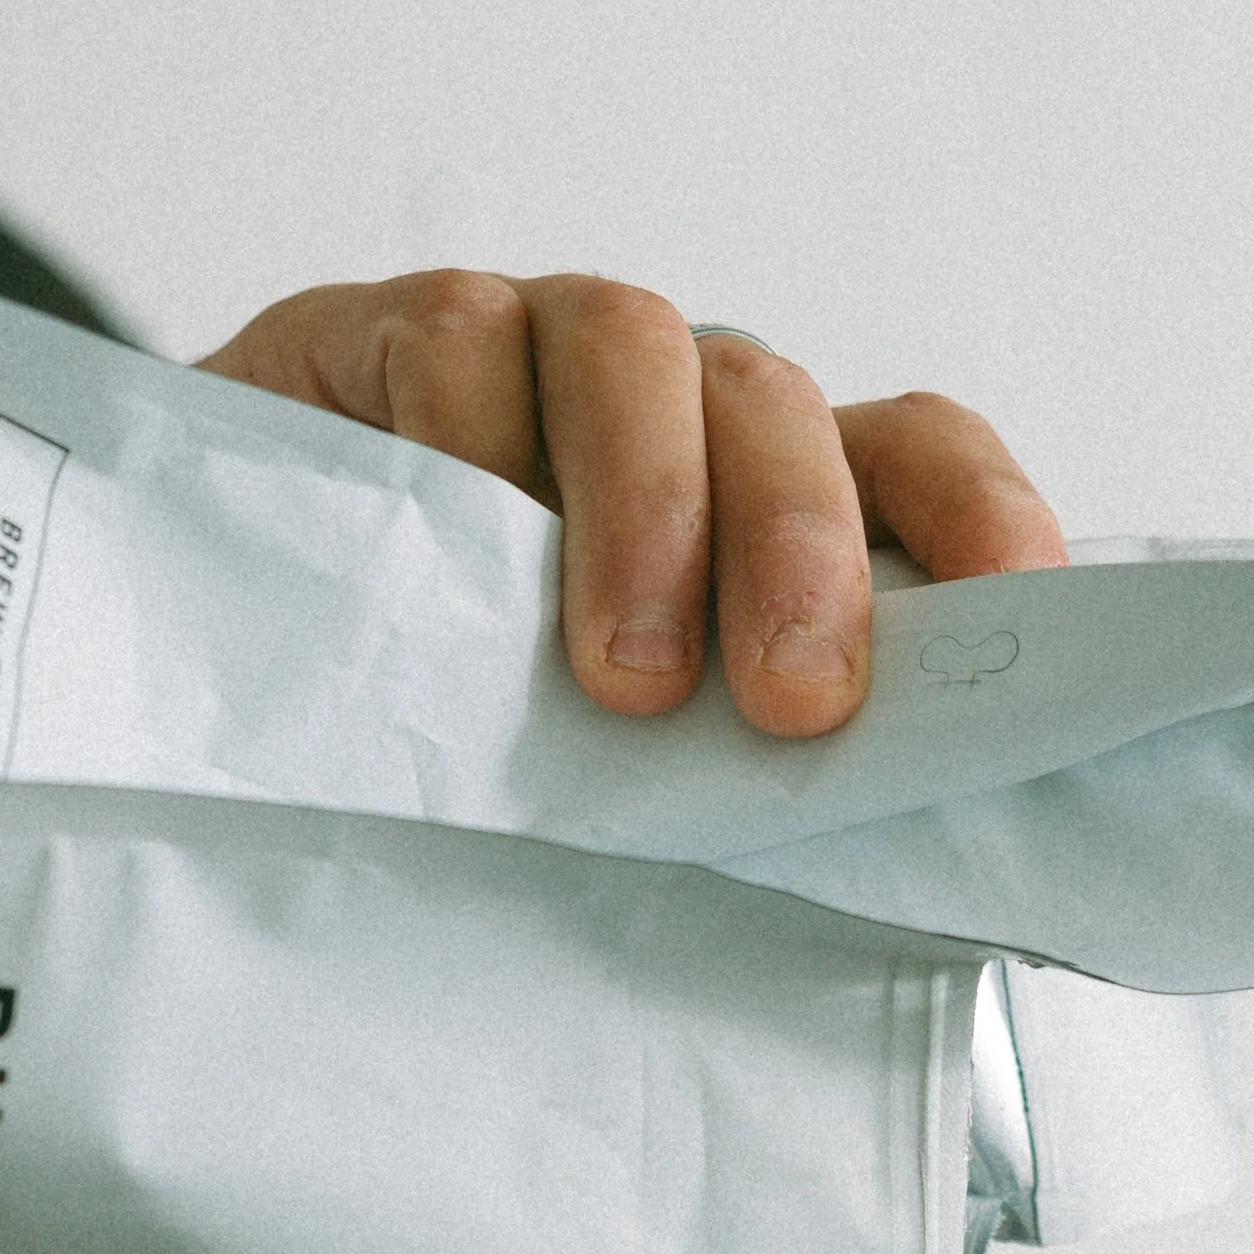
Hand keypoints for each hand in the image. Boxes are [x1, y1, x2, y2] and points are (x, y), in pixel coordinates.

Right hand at [197, 271, 1066, 737]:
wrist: (236, 711)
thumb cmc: (486, 776)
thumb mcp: (652, 802)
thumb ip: (775, 812)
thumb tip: (949, 912)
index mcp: (773, 508)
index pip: (918, 457)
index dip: (980, 519)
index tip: (1017, 620)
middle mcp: (672, 418)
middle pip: (779, 408)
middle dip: (803, 548)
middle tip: (794, 707)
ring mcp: (529, 364)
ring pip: (632, 348)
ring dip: (649, 509)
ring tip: (625, 683)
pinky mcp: (378, 344)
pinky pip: (456, 341)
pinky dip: (473, 442)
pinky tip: (464, 565)